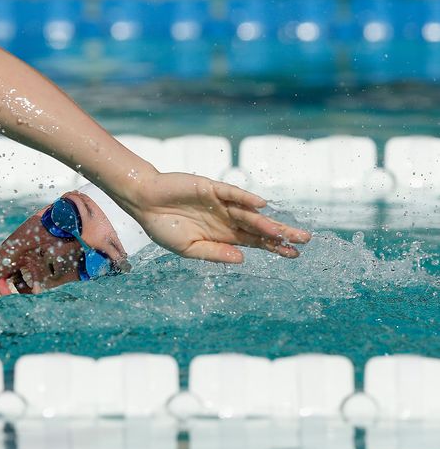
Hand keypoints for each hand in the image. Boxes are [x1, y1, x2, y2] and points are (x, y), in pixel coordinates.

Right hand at [128, 173, 310, 262]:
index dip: (274, 248)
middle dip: (281, 234)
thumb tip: (242, 260)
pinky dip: (246, 198)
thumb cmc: (163, 227)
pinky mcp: (211, 188)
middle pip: (259, 227)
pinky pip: (232, 193)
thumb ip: (214, 253)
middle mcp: (227, 219)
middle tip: (305, 240)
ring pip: (249, 213)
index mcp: (223, 236)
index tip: (294, 255)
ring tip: (285, 231)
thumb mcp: (188, 249)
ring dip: (267, 221)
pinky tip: (261, 204)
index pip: (255, 242)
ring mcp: (220, 203)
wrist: (144, 203)